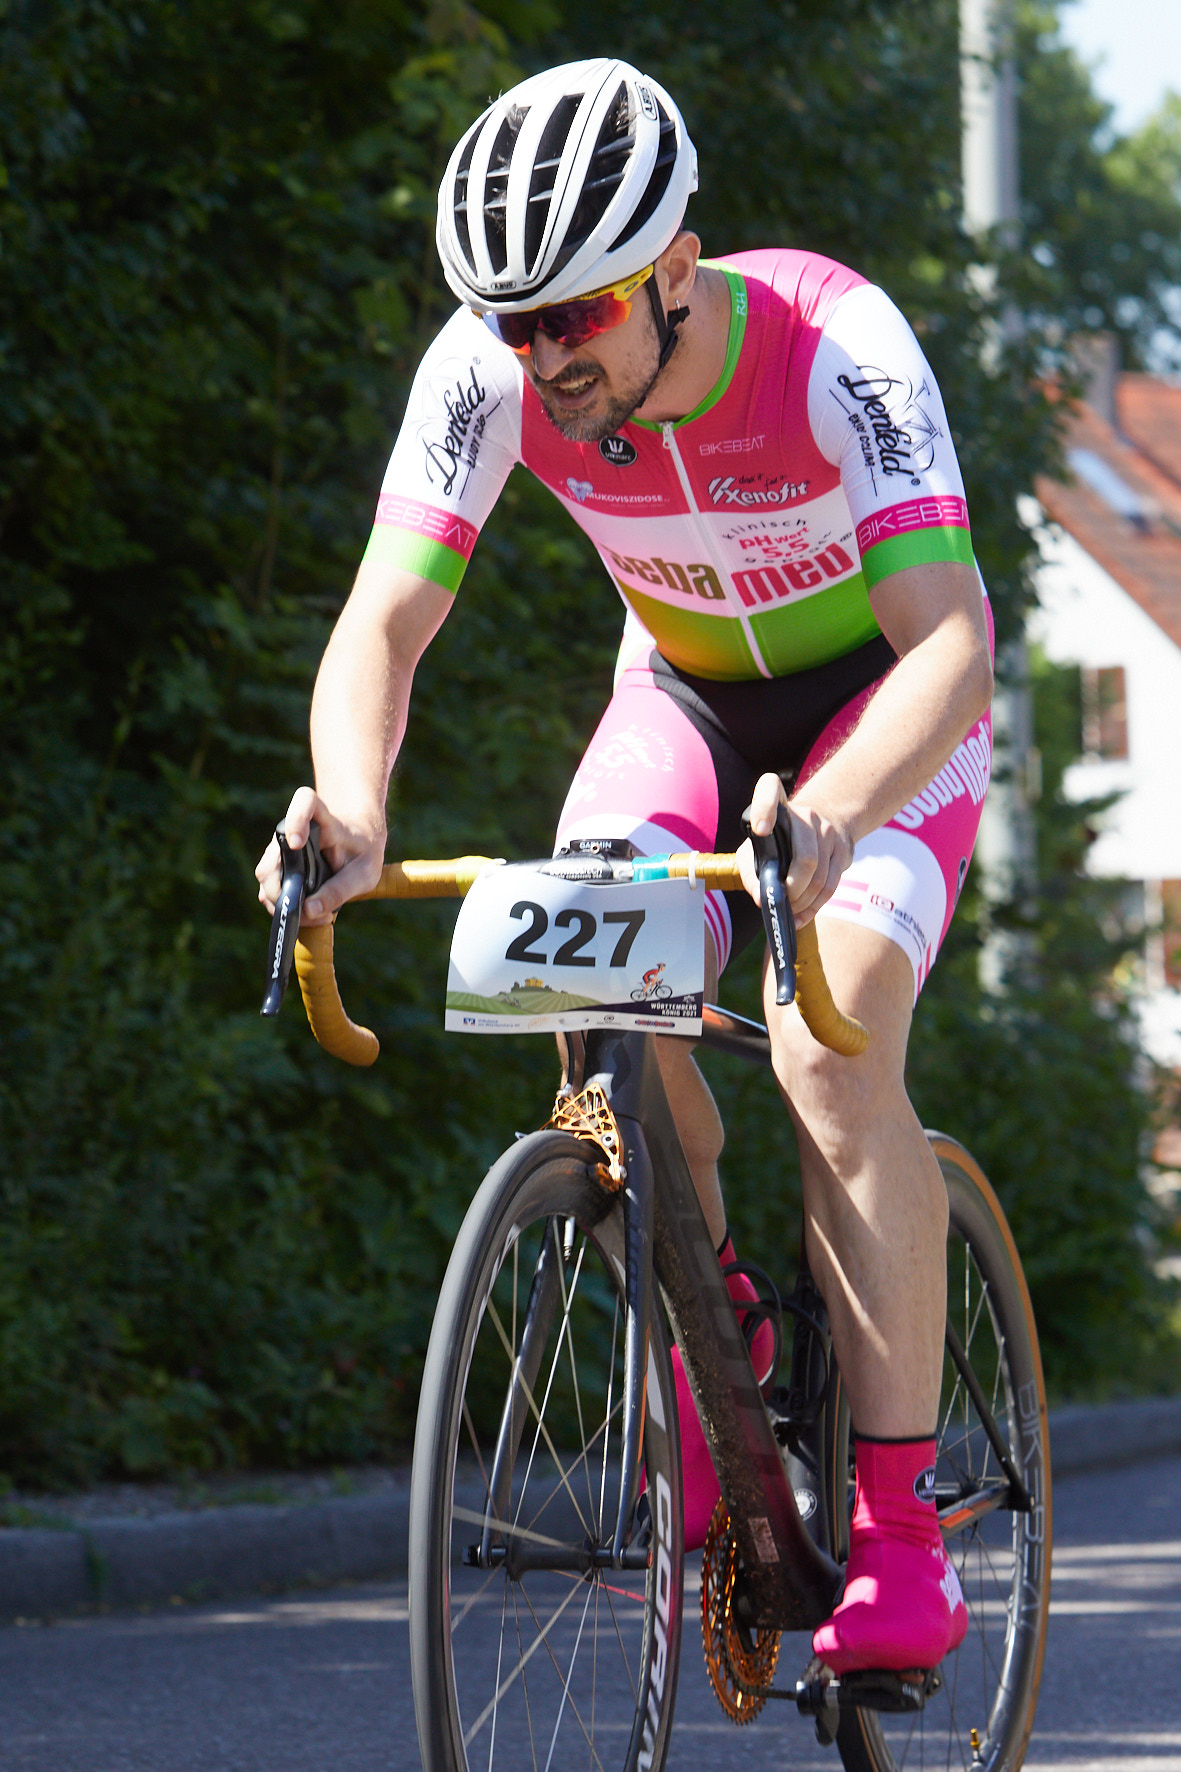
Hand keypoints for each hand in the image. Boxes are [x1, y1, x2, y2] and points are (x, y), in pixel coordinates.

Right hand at [255, 786, 385, 925]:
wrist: (357, 845)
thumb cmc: (362, 854)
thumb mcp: (364, 874)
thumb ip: (339, 890)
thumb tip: (309, 909)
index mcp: (324, 819)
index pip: (305, 801)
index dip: (296, 818)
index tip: (296, 842)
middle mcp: (293, 829)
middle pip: (274, 856)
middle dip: (286, 891)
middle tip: (314, 911)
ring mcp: (280, 849)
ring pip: (266, 877)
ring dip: (286, 903)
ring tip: (318, 915)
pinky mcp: (274, 867)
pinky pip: (267, 891)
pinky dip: (284, 906)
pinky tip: (307, 914)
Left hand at [736, 772, 854, 926]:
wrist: (823, 821)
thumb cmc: (778, 840)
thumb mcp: (757, 847)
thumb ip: (751, 871)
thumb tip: (762, 899)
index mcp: (779, 806)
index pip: (770, 791)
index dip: (764, 808)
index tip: (760, 829)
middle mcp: (806, 815)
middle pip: (805, 858)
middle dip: (792, 889)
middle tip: (781, 901)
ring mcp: (828, 831)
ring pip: (820, 877)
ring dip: (802, 902)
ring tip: (789, 911)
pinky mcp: (844, 849)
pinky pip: (831, 885)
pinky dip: (814, 906)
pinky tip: (801, 916)